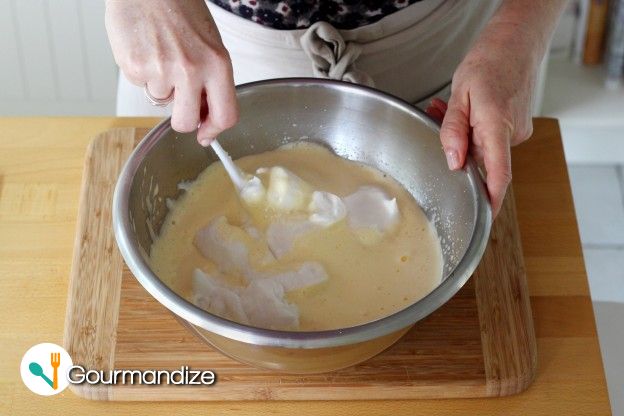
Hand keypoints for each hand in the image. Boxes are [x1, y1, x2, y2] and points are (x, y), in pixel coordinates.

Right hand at [105, 0, 238, 144]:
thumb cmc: (180, 9)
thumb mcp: (211, 45)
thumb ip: (212, 82)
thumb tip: (205, 115)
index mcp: (218, 64)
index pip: (226, 115)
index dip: (214, 131)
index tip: (206, 135)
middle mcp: (192, 70)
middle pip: (186, 122)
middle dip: (182, 120)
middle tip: (179, 101)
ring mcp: (162, 70)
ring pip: (160, 102)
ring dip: (160, 85)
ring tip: (161, 53)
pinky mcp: (135, 67)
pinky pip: (140, 85)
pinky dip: (142, 72)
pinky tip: (146, 49)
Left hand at [427, 23, 538, 216]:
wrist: (516, 40)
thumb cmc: (490, 60)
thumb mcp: (460, 93)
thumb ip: (453, 130)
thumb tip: (453, 162)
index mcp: (496, 126)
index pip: (497, 174)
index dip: (491, 200)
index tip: (482, 219)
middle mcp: (510, 133)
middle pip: (480, 159)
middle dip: (455, 151)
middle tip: (437, 119)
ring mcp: (514, 130)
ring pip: (481, 146)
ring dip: (460, 134)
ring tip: (445, 107)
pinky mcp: (513, 125)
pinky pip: (488, 136)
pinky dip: (470, 127)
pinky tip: (460, 108)